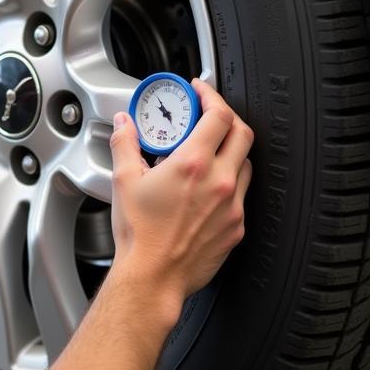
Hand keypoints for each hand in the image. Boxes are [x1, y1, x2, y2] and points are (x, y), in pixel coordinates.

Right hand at [108, 79, 252, 309]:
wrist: (153, 277)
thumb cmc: (140, 235)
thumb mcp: (124, 180)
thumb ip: (125, 143)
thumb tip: (124, 124)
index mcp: (192, 164)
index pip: (218, 115)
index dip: (211, 96)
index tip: (200, 92)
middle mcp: (219, 181)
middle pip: (242, 133)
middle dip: (227, 117)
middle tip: (209, 115)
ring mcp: (232, 205)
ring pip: (246, 163)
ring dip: (231, 150)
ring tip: (210, 152)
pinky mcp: (236, 227)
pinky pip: (242, 195)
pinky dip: (230, 183)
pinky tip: (209, 187)